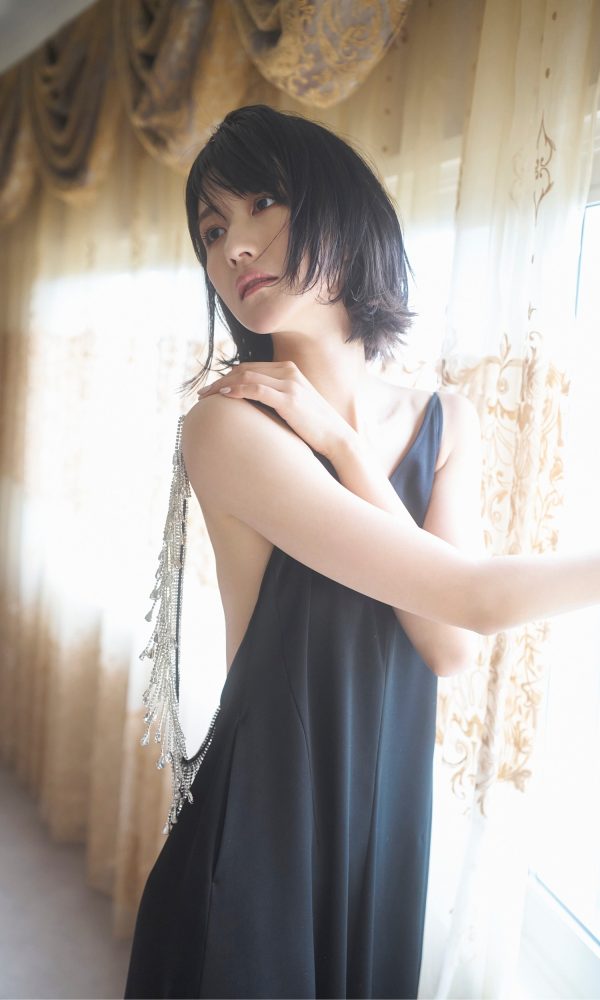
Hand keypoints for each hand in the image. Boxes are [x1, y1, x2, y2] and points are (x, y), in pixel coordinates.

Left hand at [196, 360, 353, 459]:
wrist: (337, 438)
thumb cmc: (314, 427)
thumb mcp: (294, 405)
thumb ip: (276, 398)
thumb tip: (253, 405)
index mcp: (289, 370)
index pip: (250, 367)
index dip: (227, 376)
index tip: (212, 389)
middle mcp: (288, 372)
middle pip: (243, 369)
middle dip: (219, 380)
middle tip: (203, 394)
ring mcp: (289, 384)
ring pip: (246, 377)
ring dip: (222, 385)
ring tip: (206, 397)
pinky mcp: (289, 399)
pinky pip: (255, 389)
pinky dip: (237, 390)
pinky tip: (223, 397)